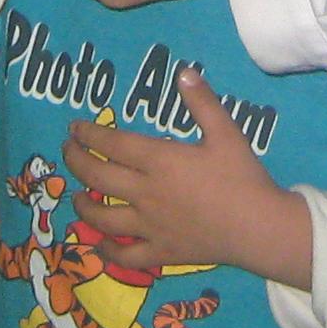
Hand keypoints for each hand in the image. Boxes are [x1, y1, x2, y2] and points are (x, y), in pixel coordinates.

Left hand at [66, 70, 310, 287]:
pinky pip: (125, 256)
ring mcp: (150, 226)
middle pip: (99, 176)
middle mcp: (146, 193)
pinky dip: (107, 251)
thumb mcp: (226, 132)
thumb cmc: (242, 177)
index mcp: (159, 161)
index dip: (90, 134)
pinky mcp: (161, 252)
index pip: (113, 143)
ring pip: (103, 217)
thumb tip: (183, 71)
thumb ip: (202, 102)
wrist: (258, 228)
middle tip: (67, 151)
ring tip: (75, 197)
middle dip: (77, 161)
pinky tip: (98, 244)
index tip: (74, 128)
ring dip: (84, 206)